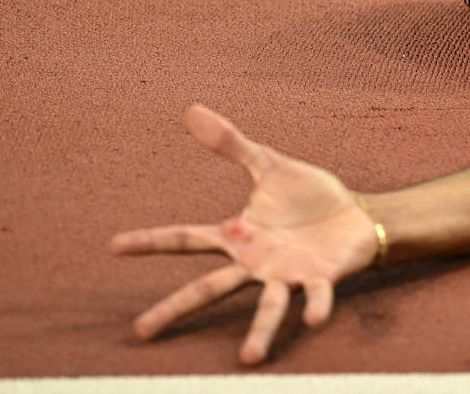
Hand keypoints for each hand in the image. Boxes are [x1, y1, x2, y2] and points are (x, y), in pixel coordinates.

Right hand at [110, 104, 380, 364]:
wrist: (356, 215)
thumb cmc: (310, 197)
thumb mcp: (269, 165)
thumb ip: (233, 144)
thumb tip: (191, 110)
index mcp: (238, 235)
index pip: (185, 238)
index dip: (150, 241)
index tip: (112, 246)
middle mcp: (255, 263)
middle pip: (208, 289)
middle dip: (174, 309)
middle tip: (139, 331)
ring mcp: (286, 275)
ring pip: (267, 308)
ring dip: (259, 332)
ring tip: (248, 358)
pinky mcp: (321, 279)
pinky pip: (316, 297)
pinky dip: (316, 308)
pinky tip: (315, 320)